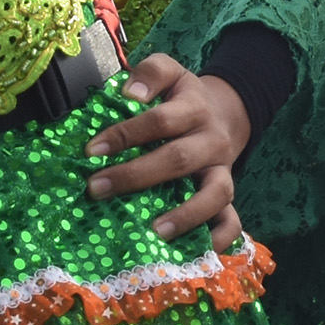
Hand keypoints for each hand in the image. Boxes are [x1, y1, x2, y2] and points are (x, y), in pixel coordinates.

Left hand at [85, 55, 248, 247]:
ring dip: (186, 214)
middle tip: (96, 189)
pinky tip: (195, 251)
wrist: (226, 113)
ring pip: (216, 194)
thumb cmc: (183, 99)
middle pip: (178, 159)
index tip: (92, 151)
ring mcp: (223, 170)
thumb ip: (150, 73)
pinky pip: (233, 221)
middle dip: (135, 176)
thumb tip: (129, 93)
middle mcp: (212, 140)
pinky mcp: (229, 194)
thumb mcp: (171, 72)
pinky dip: (218, 238)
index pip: (159, 120)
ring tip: (154, 230)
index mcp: (194, 108)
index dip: (125, 134)